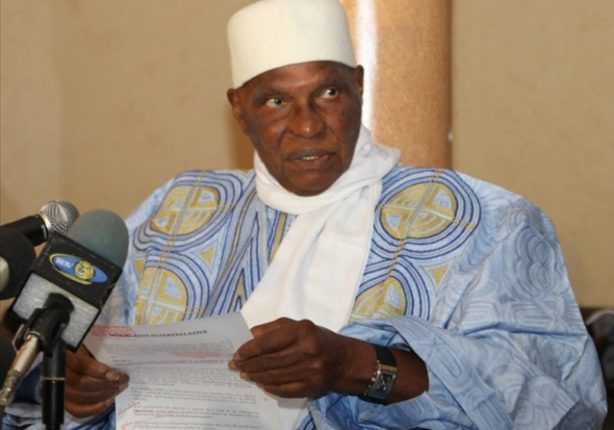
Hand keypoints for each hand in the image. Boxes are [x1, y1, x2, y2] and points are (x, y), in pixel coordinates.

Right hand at [65, 345, 128, 417]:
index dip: (98, 372)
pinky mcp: (64, 401)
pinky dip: (94, 408)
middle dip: (106, 384)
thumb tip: (117, 358)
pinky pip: (77, 410)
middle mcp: (58, 374)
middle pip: (82, 384)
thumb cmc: (83, 346)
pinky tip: (108, 401)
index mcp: (64, 355)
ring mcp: (59, 389)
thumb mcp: (89, 343)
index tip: (115, 375)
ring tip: (120, 388)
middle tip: (123, 380)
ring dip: (104, 395)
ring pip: (81, 397)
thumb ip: (98, 349)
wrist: (69, 354)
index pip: (80, 365)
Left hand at [229, 318, 358, 398]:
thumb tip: (251, 334)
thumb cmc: (317, 339)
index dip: (250, 349)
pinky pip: (284, 389)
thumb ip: (274, 327)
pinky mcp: (311, 387)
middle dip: (248, 364)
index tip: (238, 353)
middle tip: (235, 365)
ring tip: (244, 374)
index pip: (269, 342)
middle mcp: (307, 351)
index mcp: (303, 332)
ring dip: (255, 376)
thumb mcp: (300, 325)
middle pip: (269, 361)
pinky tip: (260, 383)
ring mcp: (310, 371)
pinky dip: (269, 387)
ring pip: (274, 376)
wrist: (344, 361)